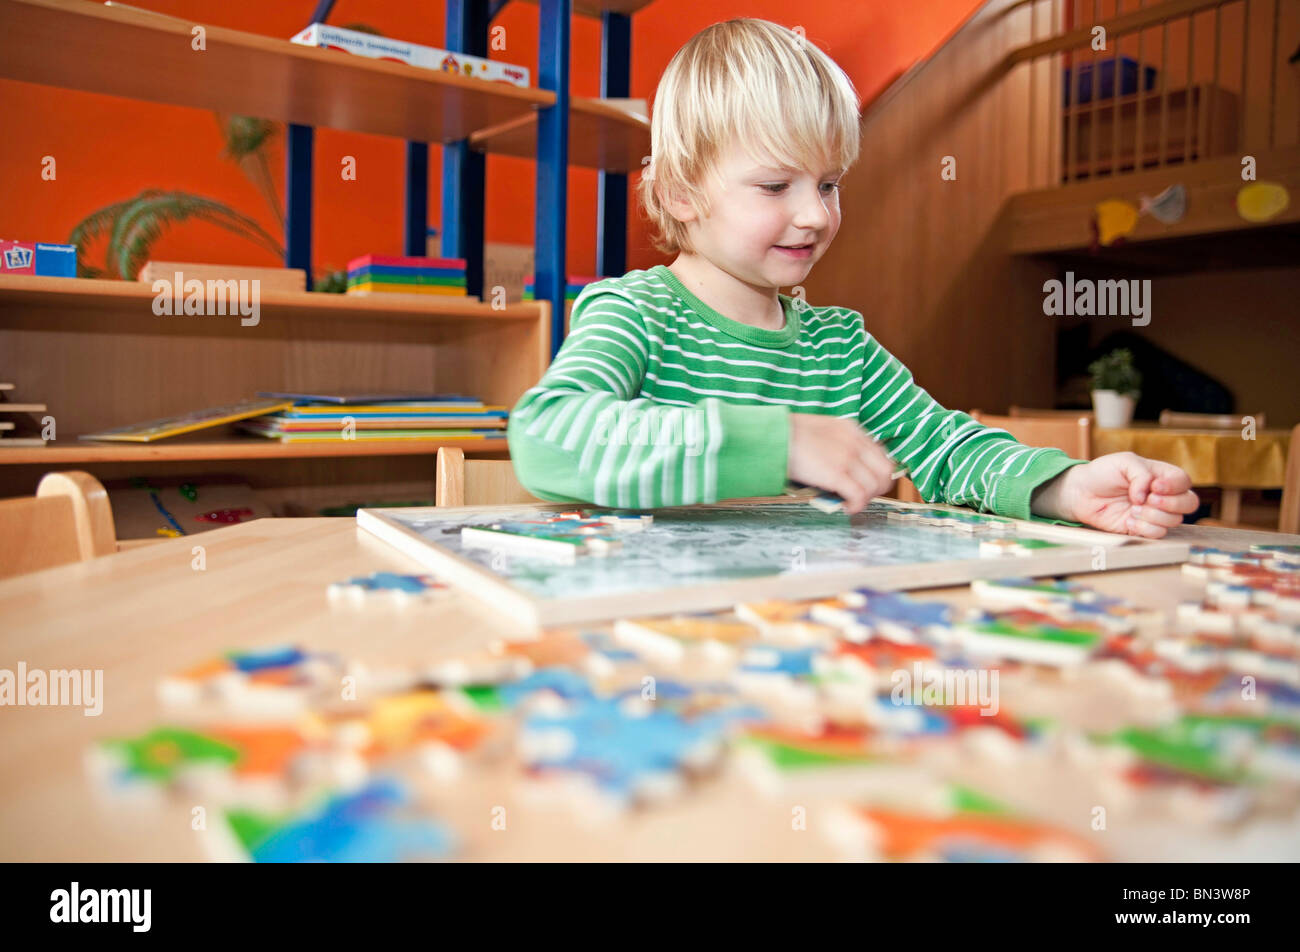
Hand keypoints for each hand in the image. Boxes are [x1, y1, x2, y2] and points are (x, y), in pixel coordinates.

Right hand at [787, 413, 895, 513]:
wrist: (772, 437)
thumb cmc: (787, 436)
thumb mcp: (820, 430)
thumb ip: (837, 443)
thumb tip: (843, 466)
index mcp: (851, 429)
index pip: (880, 454)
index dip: (876, 473)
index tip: (867, 483)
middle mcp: (854, 442)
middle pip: (885, 471)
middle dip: (877, 488)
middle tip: (861, 496)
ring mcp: (847, 457)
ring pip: (875, 485)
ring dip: (866, 498)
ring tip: (850, 502)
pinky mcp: (837, 474)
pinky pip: (860, 495)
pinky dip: (856, 506)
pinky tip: (847, 507)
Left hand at [1032, 452, 1198, 537]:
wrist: (1081, 492)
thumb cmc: (1103, 473)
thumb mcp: (1124, 462)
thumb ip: (1142, 473)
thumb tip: (1148, 495)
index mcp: (1161, 476)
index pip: (1184, 482)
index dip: (1174, 486)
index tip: (1154, 486)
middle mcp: (1162, 496)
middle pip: (1189, 503)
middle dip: (1171, 503)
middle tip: (1149, 500)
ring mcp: (1154, 513)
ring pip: (1174, 521)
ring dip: (1153, 515)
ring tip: (1132, 509)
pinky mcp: (1142, 528)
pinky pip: (1157, 534)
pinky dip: (1144, 528)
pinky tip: (1128, 520)